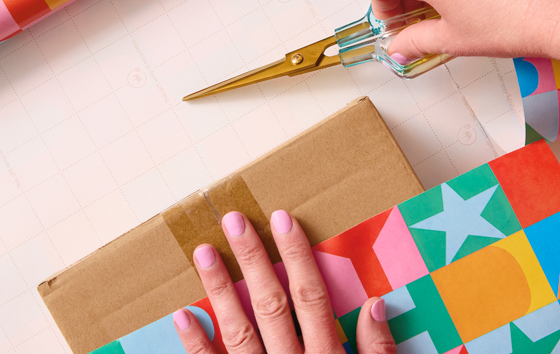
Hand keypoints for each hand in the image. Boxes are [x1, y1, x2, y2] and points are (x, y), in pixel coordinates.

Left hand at [173, 210, 395, 353]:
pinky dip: (196, 345)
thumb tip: (376, 304)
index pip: (312, 297)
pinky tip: (182, 315)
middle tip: (233, 220)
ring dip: (220, 291)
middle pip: (271, 304)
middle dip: (253, 260)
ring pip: (238, 331)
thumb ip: (378, 353)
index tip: (282, 219)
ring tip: (202, 253)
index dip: (297, 256)